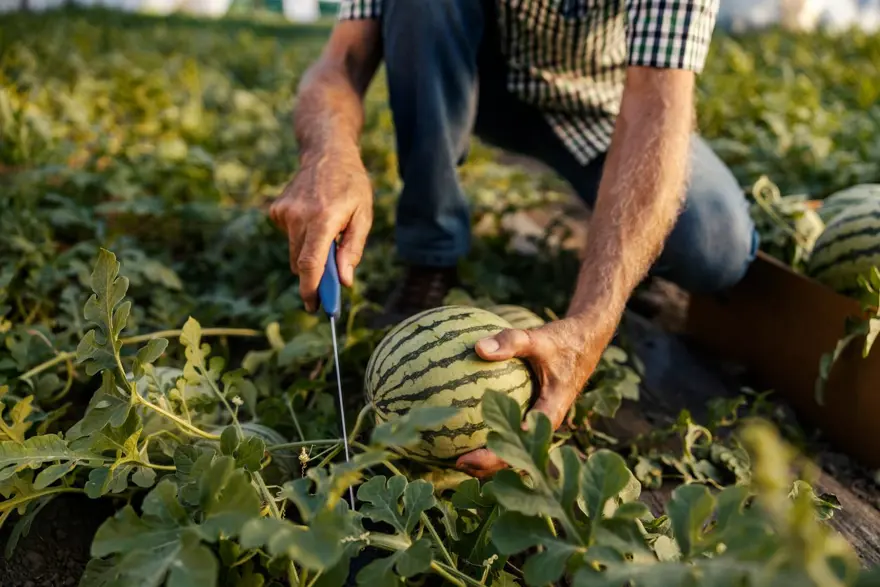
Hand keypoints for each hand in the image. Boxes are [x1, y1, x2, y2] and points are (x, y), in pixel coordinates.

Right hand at [269, 145, 372, 311]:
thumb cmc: (351, 185)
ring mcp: (284, 212)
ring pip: (294, 251)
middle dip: (314, 277)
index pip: (310, 264)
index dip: (311, 290)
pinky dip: (301, 237)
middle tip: (331, 280)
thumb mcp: (363, 215)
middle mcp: (299, 216)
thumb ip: (352, 249)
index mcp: (323, 218)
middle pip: (300, 263)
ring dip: (309, 253)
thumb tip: (344, 281)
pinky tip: (313, 216)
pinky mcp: (276, 210)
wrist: (327, 152)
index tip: (314, 307)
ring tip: (327, 231)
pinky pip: (289, 237)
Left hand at [455, 316, 610, 478]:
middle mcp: (544, 423)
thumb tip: (478, 348)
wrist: (586, 339)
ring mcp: (539, 419)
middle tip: (452, 463)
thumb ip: (511, 342)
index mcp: (550, 414)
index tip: (465, 460)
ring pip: (513, 446)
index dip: (492, 458)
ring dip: (486, 453)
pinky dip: (489, 427)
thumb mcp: (539, 339)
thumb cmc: (563, 341)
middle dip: (484, 466)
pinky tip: (463, 421)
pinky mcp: (533, 410)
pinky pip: (510, 425)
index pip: (520, 447)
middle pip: (514, 457)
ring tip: (454, 453)